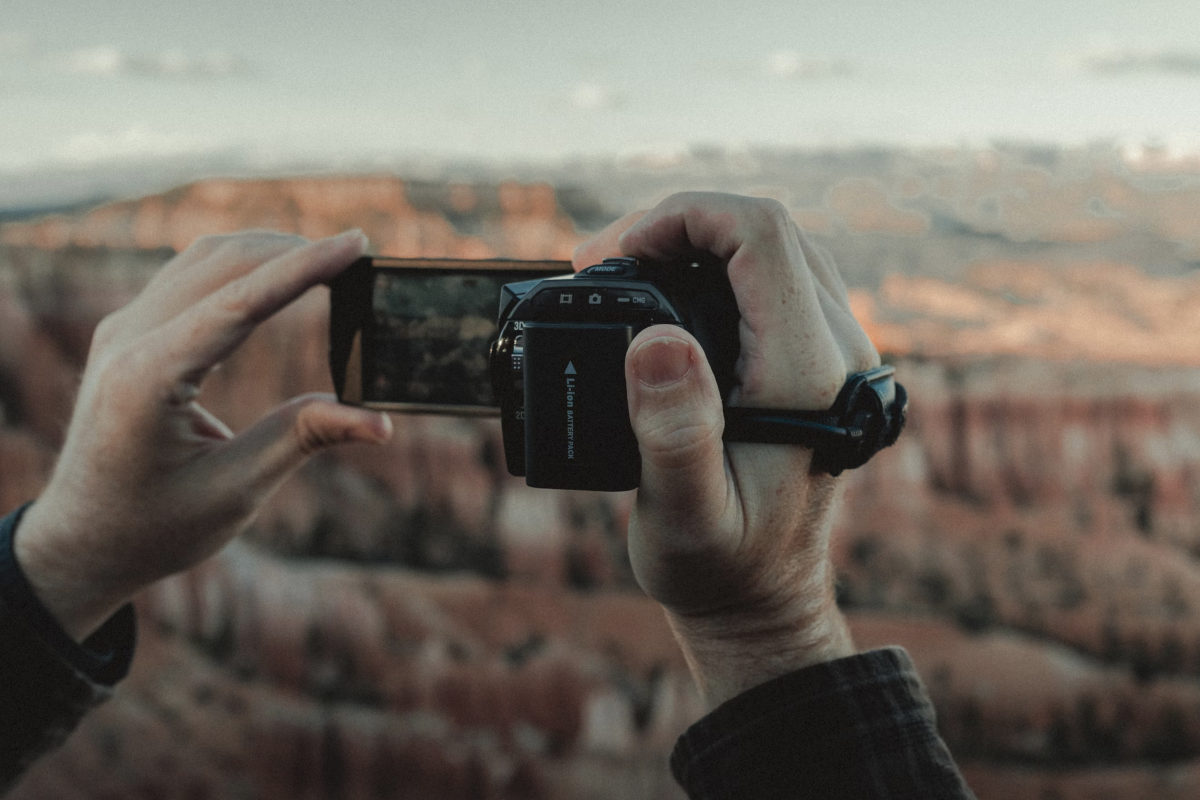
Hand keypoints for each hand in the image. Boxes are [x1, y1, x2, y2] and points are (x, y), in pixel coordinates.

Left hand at [15, 231, 392, 640]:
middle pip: (225, 265)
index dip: (305, 268)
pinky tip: (281, 276)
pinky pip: (190, 276)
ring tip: (330, 261)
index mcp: (149, 379)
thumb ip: (303, 439)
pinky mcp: (128, 332)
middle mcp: (127, 341)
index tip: (356, 244)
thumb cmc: (155, 527)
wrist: (81, 541)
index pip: (241, 302)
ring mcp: (122, 331)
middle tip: (361, 256)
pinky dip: (243, 268)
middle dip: (295, 252)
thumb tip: (380, 422)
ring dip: (270, 252)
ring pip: (206, 259)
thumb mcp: (235, 491)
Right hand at [574, 193, 879, 706]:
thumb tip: (656, 337)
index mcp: (806, 372)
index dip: (680, 218)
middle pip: (763, 230)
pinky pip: (770, 280)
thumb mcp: (683, 513)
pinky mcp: (816, 360)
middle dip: (673, 225)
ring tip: (619, 273)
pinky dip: (711, 268)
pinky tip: (660, 296)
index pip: (760, 236)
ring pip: (768, 248)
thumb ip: (675, 430)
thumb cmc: (718, 567)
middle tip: (595, 265)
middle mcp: (835, 350)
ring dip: (691, 242)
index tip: (611, 257)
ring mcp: (832, 351)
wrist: (763, 601)